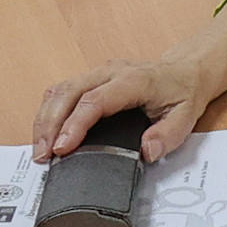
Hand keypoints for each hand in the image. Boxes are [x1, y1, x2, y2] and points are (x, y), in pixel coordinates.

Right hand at [32, 0, 226, 165]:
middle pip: (70, 91)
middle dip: (50, 123)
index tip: (62, 149)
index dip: (76, 124)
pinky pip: (63, 91)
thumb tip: (146, 151)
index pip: (97, 100)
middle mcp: (112, 72)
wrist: (186, 70)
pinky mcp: (92, 79)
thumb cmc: (183, 94)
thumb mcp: (186, 118)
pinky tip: (46, 136)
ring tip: (40, 151)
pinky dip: (49, 113)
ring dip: (45, 119)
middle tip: (43, 156)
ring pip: (62, 89)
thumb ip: (168, 136)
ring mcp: (99, 72)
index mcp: (135, 81)